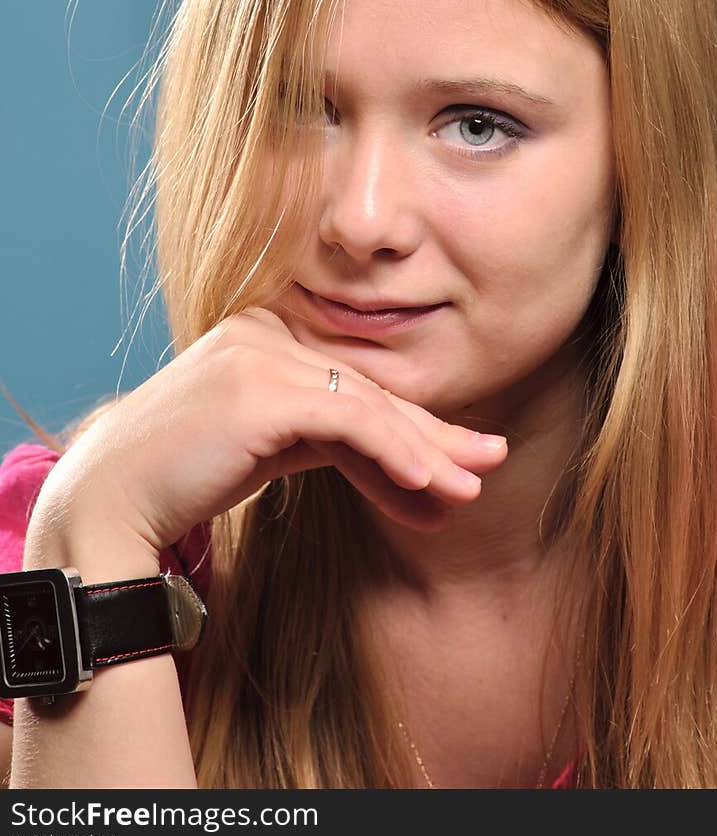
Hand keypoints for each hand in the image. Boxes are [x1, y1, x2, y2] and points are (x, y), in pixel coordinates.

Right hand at [35, 307, 508, 552]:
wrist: (109, 505)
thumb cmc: (185, 479)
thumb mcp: (272, 450)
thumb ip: (332, 442)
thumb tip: (413, 470)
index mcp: (263, 333)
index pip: (354, 384)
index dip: (411, 426)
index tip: (458, 463)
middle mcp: (263, 331)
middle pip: (367, 390)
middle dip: (433, 434)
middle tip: (488, 462)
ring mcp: (259, 353)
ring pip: (365, 404)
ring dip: (425, 452)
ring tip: (470, 488)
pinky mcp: (259, 389)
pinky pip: (347, 420)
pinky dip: (393, 451)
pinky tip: (427, 482)